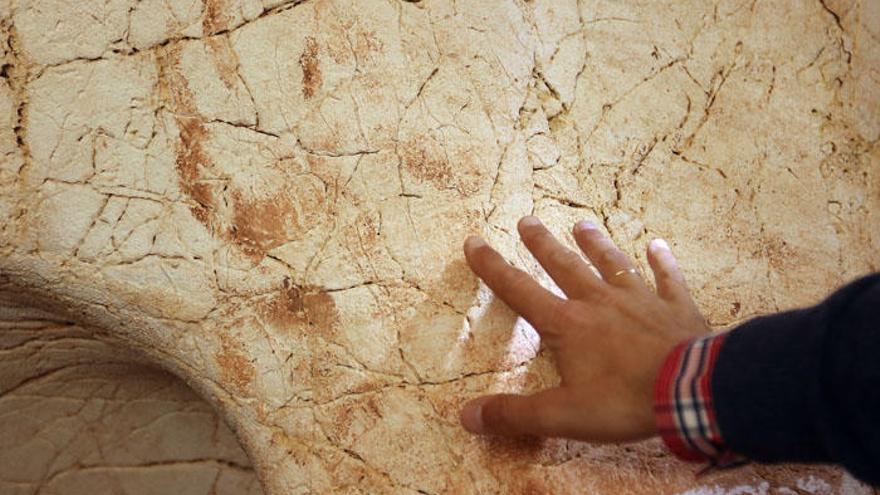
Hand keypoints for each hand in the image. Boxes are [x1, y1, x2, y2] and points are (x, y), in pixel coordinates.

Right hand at [459, 216, 708, 441]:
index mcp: (567, 324)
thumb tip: (466, 416)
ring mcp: (640, 300)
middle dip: (543, 244)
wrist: (692, 391)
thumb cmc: (624, 401)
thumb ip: (515, 414)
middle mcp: (599, 302)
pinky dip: (662, 262)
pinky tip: (659, 245)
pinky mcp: (676, 308)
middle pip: (564, 265)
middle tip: (528, 220)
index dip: (492, 267)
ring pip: (612, 264)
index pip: (519, 290)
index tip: (474, 242)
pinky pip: (668, 279)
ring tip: (581, 225)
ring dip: (596, 244)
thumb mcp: (563, 415)